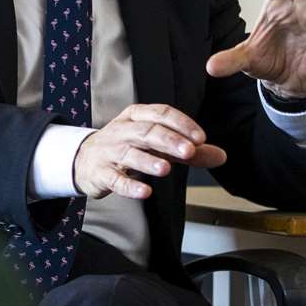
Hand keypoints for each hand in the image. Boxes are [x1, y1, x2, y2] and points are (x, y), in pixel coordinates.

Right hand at [72, 104, 227, 199]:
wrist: (83, 160)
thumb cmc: (126, 147)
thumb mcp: (157, 145)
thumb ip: (189, 151)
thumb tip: (222, 156)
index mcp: (137, 116)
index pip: (161, 113)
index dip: (181, 124)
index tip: (201, 137)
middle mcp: (123, 130)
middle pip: (147, 131)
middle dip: (169, 140)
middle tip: (189, 151)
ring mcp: (109, 151)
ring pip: (130, 153)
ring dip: (148, 161)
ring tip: (166, 168)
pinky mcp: (101, 173)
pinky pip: (115, 179)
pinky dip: (130, 186)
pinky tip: (145, 192)